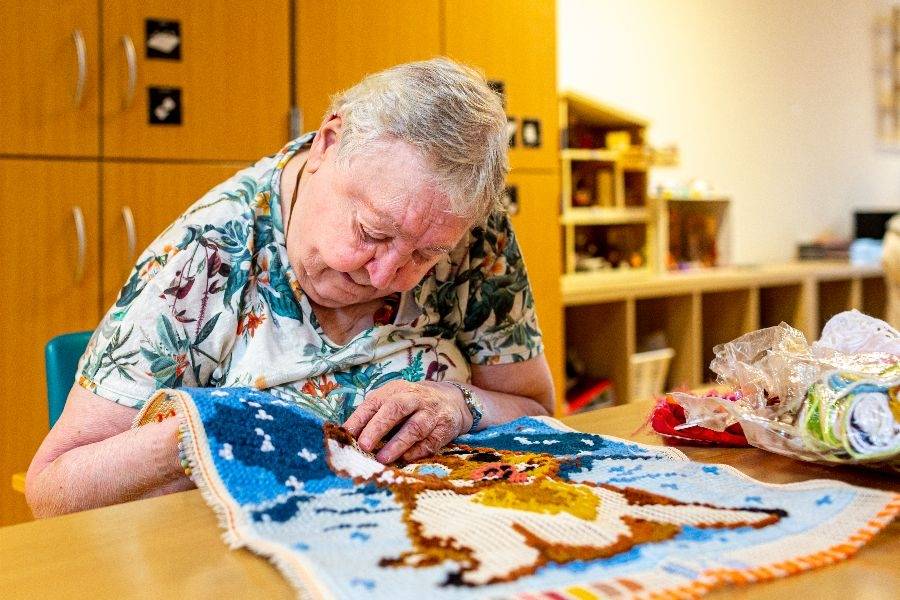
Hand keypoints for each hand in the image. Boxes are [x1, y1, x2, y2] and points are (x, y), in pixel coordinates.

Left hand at [342, 380, 471, 463]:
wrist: (451, 401)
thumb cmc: (411, 405)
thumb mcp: (392, 400)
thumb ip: (373, 414)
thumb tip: (348, 435)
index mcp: (396, 390)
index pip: (375, 402)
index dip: (359, 418)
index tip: (345, 435)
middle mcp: (415, 398)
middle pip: (396, 409)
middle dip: (378, 427)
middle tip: (363, 445)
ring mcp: (431, 413)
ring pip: (415, 427)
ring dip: (397, 444)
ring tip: (382, 458)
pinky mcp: (444, 429)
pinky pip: (430, 442)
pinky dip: (416, 452)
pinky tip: (404, 459)